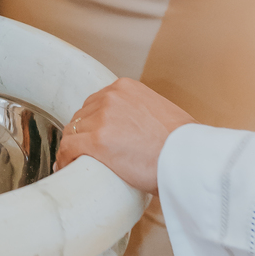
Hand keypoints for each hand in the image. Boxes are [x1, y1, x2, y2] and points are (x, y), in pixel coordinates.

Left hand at [55, 77, 193, 193]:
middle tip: (83, 153)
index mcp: (125, 88)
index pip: (96, 102)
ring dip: (73, 148)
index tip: (90, 136)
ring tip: (73, 163)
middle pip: (82, 116)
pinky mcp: (97, 141)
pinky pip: (69, 148)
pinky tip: (66, 168)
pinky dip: (65, 158)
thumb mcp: (160, 114)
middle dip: (83, 134)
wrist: (189, 158)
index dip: (91, 122)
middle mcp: (110, 97)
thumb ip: (140, 114)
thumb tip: (134, 132)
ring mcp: (102, 118)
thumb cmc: (183, 144)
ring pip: (73, 132)